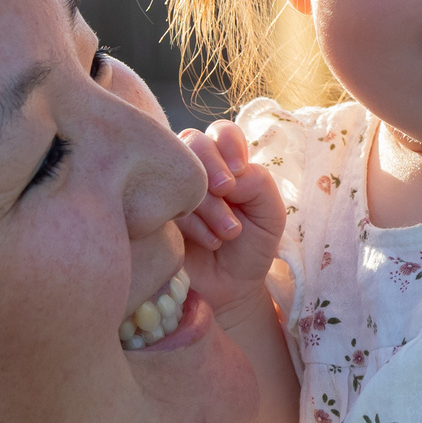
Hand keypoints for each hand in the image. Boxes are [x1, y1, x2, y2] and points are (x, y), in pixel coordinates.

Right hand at [174, 121, 284, 333]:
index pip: (221, 132)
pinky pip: (160, 203)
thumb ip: (259, 183)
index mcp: (224, 162)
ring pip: (176, 171)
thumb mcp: (270, 214)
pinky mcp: (151, 214)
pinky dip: (190, 221)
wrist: (231, 289)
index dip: (228, 144)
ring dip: (206, 201)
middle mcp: (193, 170)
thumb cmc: (250, 248)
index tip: (239, 172)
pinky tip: (208, 241)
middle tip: (227, 191)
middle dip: (212, 166)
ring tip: (227, 233)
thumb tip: (231, 175)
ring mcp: (168, 190)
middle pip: (192, 142)